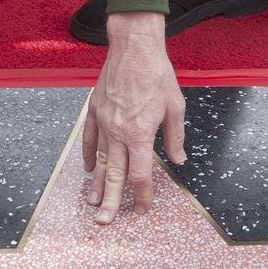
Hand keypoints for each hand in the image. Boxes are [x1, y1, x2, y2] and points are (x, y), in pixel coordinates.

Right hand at [82, 12, 185, 223]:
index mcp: (140, 133)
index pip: (140, 175)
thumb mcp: (175, 106)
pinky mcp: (95, 109)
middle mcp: (118, 131)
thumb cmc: (156, 73)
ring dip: (95, 183)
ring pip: (99, 159)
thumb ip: (175, 137)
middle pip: (114, 175)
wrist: (134, 46)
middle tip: (105, 222)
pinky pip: (89, 138)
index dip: (142, 195)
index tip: (143, 207)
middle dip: (110, 201)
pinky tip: (89, 168)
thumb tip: (178, 159)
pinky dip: (89, 155)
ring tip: (91, 203)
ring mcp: (104, 121)